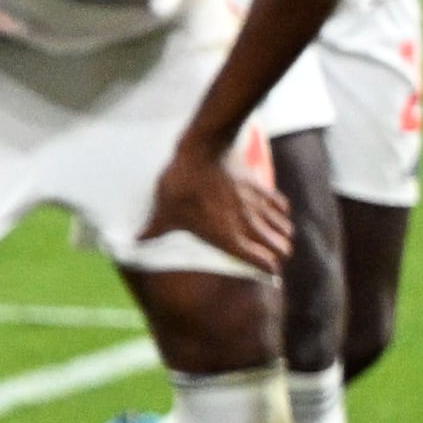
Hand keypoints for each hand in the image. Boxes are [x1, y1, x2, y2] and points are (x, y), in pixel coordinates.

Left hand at [141, 135, 293, 274]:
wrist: (200, 152)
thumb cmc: (180, 187)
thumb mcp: (164, 212)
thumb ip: (154, 230)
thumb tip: (135, 242)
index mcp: (229, 238)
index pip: (264, 263)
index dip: (267, 270)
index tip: (264, 270)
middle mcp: (250, 226)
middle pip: (283, 250)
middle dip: (279, 255)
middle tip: (268, 254)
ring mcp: (258, 207)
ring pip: (287, 230)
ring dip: (282, 235)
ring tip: (270, 236)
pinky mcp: (261, 188)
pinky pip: (282, 206)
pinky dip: (281, 213)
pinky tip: (270, 212)